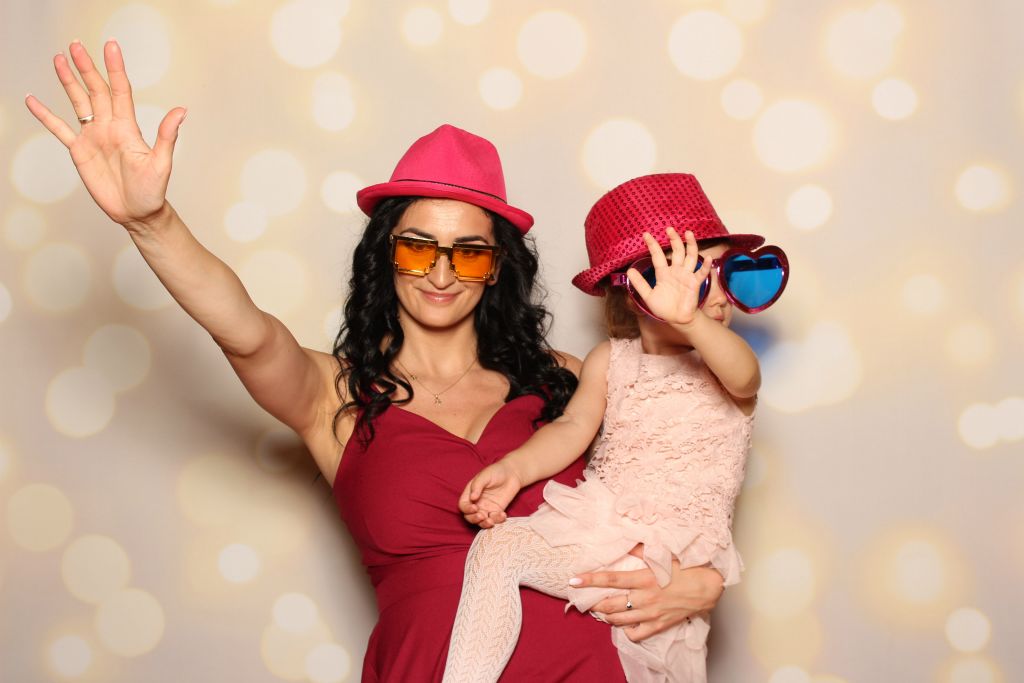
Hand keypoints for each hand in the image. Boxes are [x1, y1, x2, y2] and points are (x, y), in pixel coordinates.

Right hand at [24, 40, 185, 228]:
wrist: (138, 212)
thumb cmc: (153, 190)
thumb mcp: (162, 163)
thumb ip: (167, 136)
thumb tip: (182, 111)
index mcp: (128, 127)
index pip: (120, 90)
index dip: (115, 68)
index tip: (111, 46)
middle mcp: (110, 127)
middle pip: (96, 90)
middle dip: (86, 68)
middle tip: (75, 45)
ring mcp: (94, 137)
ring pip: (79, 103)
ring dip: (69, 82)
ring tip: (58, 59)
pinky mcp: (80, 151)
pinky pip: (60, 129)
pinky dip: (46, 115)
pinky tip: (33, 100)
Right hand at [458, 461, 523, 527]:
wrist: (512, 473)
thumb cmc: (496, 472)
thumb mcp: (485, 475)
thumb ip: (477, 486)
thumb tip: (472, 498)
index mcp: (470, 493)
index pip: (463, 505)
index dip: (467, 509)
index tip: (475, 507)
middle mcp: (477, 503)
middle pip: (470, 517)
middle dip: (474, 519)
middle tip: (483, 516)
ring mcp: (487, 508)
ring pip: (481, 522)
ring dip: (484, 524)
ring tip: (491, 521)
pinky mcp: (497, 511)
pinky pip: (495, 519)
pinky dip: (498, 520)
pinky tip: (503, 515)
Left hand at [572, 553, 724, 642]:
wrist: (708, 588)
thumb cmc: (686, 568)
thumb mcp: (662, 555)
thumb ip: (640, 550)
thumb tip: (625, 543)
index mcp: (644, 578)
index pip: (610, 579)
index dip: (590, 580)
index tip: (574, 580)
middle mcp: (645, 598)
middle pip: (610, 604)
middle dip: (594, 603)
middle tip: (586, 599)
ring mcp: (651, 614)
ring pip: (619, 620)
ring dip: (606, 616)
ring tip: (601, 611)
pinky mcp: (659, 625)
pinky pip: (636, 634)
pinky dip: (625, 630)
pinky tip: (623, 623)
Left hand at [626, 228, 711, 326]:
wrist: (677, 319)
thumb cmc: (664, 307)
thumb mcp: (648, 296)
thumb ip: (640, 284)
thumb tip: (629, 271)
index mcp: (664, 273)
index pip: (658, 256)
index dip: (652, 245)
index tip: (646, 235)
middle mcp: (676, 271)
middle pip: (677, 251)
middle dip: (674, 239)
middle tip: (669, 229)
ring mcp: (686, 275)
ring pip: (690, 256)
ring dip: (690, 245)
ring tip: (688, 233)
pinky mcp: (695, 283)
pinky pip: (701, 273)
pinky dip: (705, 266)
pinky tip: (708, 258)